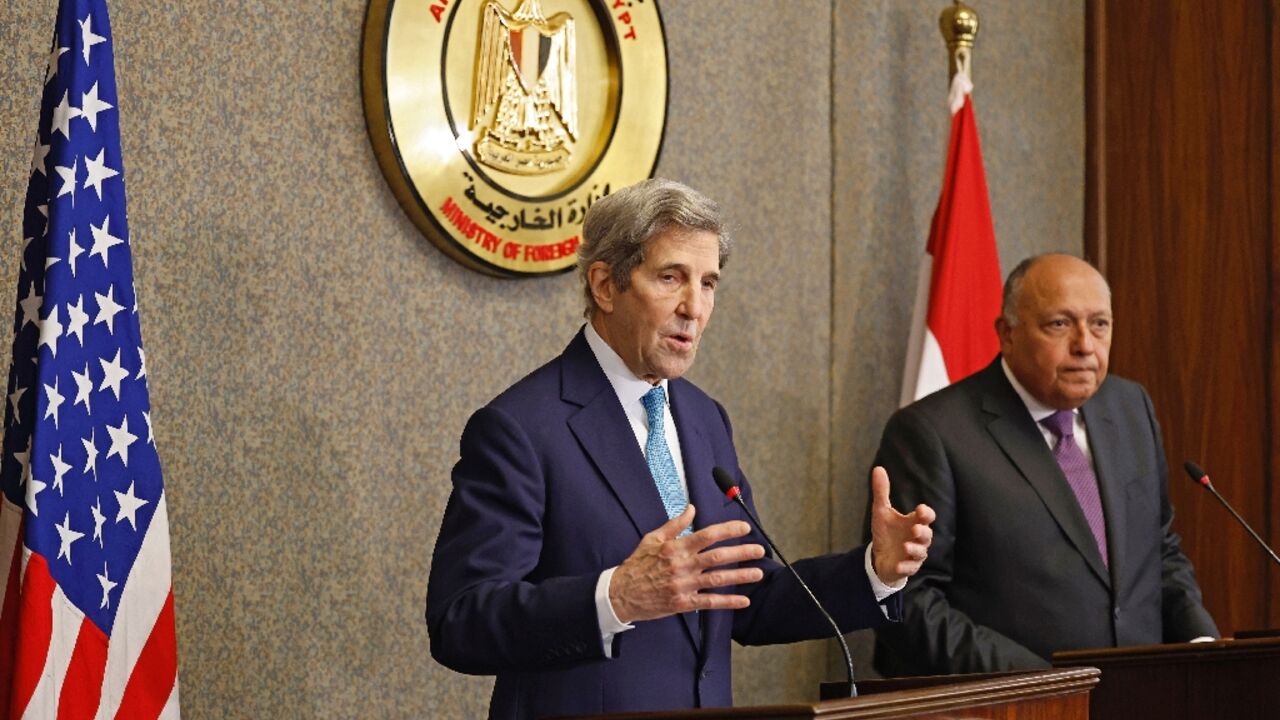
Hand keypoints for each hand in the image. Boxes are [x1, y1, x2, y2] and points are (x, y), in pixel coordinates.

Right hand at [609, 505, 765, 623]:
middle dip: (741, 552)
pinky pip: (709, 602)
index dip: (728, 530)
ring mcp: (684, 585)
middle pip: (717, 556)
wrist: (621, 593)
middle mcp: (682, 565)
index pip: (707, 535)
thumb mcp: (652, 538)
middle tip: (759, 549)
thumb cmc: (637, 564)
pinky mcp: (683, 603)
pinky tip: (743, 600)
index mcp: (676, 547)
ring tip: (758, 573)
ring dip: (740, 576)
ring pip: (717, 579)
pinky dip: (728, 602)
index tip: (744, 527)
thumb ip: (675, 524)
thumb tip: (691, 509)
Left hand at [869, 466, 935, 585]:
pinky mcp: (907, 567)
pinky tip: (899, 565)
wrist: (879, 556)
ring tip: (906, 546)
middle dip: (923, 532)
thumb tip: (878, 468)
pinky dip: (906, 567)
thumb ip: (882, 491)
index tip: (919, 510)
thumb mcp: (881, 511)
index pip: (927, 517)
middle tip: (915, 529)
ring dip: (915, 550)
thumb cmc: (886, 532)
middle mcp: (917, 538)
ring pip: (921, 552)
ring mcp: (913, 554)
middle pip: (927, 535)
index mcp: (914, 522)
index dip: (926, 513)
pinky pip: (911, 568)